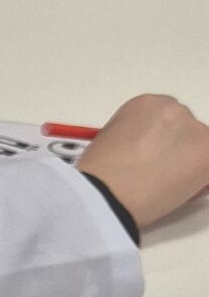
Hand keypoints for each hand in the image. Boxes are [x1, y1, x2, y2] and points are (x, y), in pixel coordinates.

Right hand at [80, 95, 208, 229]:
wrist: (106, 191)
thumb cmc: (98, 174)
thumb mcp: (108, 143)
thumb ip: (134, 139)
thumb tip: (146, 154)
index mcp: (146, 104)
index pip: (165, 122)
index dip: (160, 144)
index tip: (152, 159)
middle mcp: (172, 109)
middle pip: (185, 132)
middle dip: (177, 152)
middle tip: (160, 176)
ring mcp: (193, 129)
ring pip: (200, 148)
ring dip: (189, 165)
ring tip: (165, 187)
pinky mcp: (208, 151)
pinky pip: (208, 168)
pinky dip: (200, 181)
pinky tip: (178, 192)